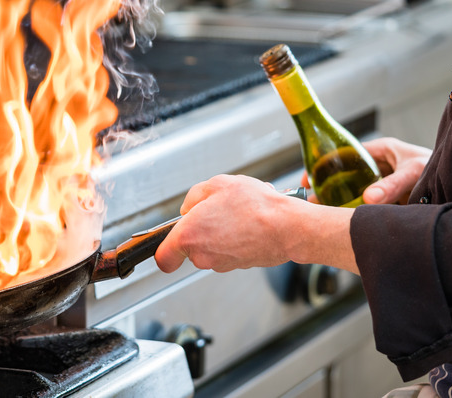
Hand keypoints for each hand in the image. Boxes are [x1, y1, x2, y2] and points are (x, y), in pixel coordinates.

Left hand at [154, 174, 357, 273]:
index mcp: (189, 235)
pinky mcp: (239, 266)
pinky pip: (229, 251)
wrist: (289, 227)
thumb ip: (194, 196)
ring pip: (211, 248)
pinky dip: (235, 239)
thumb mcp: (217, 184)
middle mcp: (202, 255)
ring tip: (237, 214)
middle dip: (200, 229)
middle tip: (216, 211)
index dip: (163, 250)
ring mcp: (221, 264)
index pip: (163, 258)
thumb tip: (189, 208)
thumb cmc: (255, 206)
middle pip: (190, 247)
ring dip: (219, 233)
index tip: (167, 243)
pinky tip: (248, 223)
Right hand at [300, 137, 431, 204]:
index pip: (345, 153)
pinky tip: (342, 219)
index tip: (310, 177)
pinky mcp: (388, 200)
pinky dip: (353, 210)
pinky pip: (366, 204)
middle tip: (310, 197)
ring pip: (354, 190)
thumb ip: (392, 186)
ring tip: (320, 210)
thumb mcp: (413, 173)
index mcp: (382, 150)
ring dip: (338, 200)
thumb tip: (368, 199)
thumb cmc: (441, 170)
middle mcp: (380, 165)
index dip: (324, 164)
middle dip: (326, 185)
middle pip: (345, 174)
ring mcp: (383, 183)